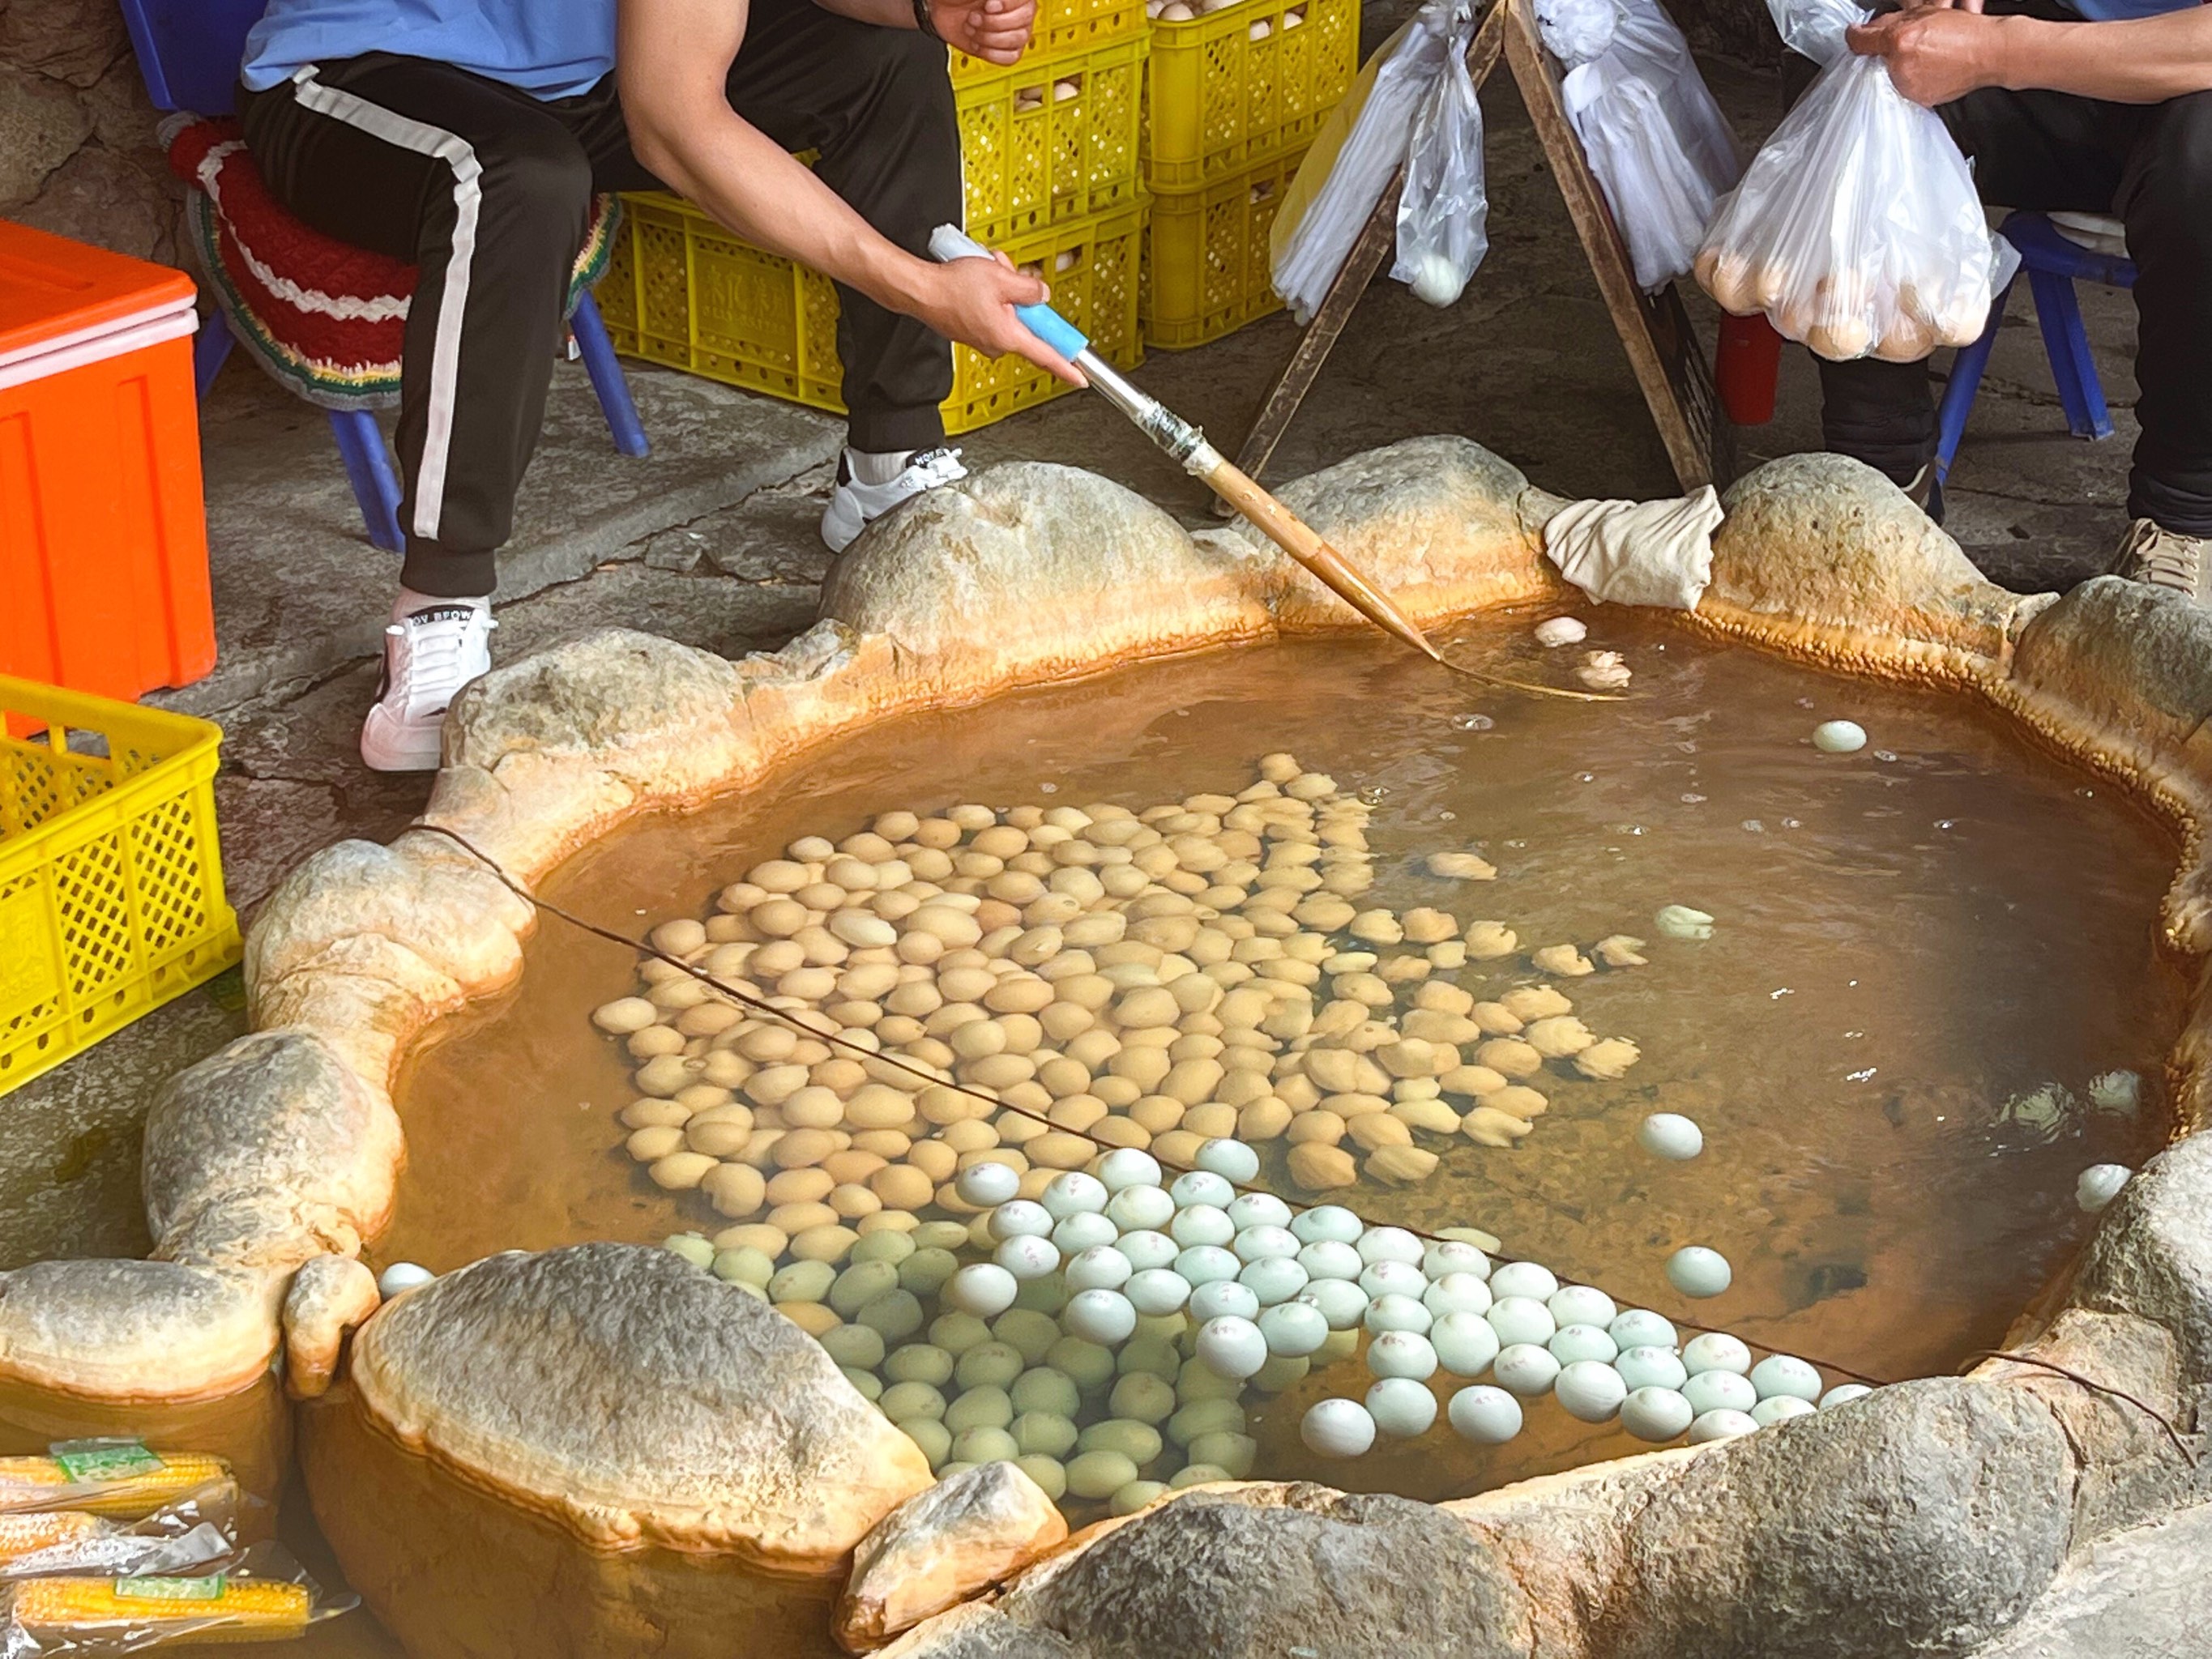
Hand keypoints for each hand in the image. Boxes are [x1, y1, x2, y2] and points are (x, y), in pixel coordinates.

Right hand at [913, 251, 1086, 385]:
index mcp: (1008, 336)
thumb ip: (1030, 288)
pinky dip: (990, 296)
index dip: (1067, 366)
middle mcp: (997, 343)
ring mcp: (984, 339)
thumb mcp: (1002, 278)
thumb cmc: (953, 287)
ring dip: (1003, 291)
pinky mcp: (973, 331)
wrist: (920, 291)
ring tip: (987, 276)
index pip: (1046, 355)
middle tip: (1008, 276)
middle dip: (1022, 296)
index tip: (1081, 377)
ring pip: (1009, 313)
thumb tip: (1042, 294)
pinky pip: (993, 313)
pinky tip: (977, 285)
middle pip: (1027, 322)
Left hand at [930, 0, 1035, 62]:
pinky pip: (1010, 57)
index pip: (1024, 0)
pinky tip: (978, 44)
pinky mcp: (1005, 48)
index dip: (1007, 5)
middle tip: (974, 17)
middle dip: (993, 23)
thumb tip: (995, 1)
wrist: (942, 8)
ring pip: (1017, 40)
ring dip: (989, 38)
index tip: (988, 5)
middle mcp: (1019, 9)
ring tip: (973, 29)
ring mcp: (1015, 30)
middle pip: (1023, 22)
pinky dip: (991, 53)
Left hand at [1846, 5, 2007, 104]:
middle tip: (1910, 44)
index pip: (1860, 41)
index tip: (1855, 34)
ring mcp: (1908, 85)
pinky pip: (1905, 89)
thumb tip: (1872, 28)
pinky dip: (1913, 79)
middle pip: (1876, 59)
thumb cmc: (1966, 32)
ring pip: (1889, 75)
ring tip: (1926, 57)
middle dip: (1888, 51)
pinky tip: (1931, 69)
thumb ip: (1894, 20)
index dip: (1855, 35)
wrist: (1990, 52)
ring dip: (1900, 66)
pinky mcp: (1918, 99)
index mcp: (1899, 40)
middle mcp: (1900, 65)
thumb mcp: (1927, 13)